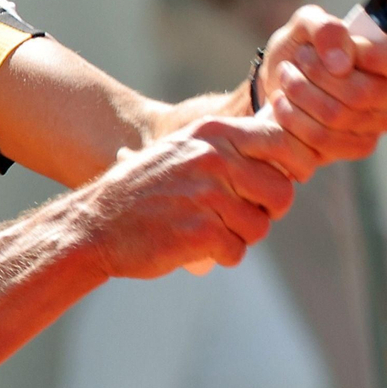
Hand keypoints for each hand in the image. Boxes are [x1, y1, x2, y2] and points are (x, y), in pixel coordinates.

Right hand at [75, 116, 296, 278]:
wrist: (94, 224)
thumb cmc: (147, 189)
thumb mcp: (185, 149)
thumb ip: (231, 147)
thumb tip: (291, 151)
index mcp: (213, 132)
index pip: (282, 140)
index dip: (289, 167)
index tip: (271, 184)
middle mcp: (213, 158)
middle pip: (281, 191)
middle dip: (267, 211)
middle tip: (240, 216)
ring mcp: (206, 195)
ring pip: (260, 227)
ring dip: (240, 236)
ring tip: (209, 229)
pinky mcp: (199, 233)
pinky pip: (237, 251)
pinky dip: (221, 255)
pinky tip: (195, 245)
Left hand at [256, 4, 386, 174]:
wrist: (282, 81)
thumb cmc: (305, 47)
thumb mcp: (307, 24)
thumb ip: (326, 29)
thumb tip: (342, 64)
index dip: (370, 57)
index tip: (332, 50)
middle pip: (362, 93)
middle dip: (318, 73)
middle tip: (299, 58)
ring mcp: (380, 123)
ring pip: (338, 116)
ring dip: (300, 92)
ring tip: (286, 76)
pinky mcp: (358, 146)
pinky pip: (323, 140)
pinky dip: (293, 118)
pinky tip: (283, 102)